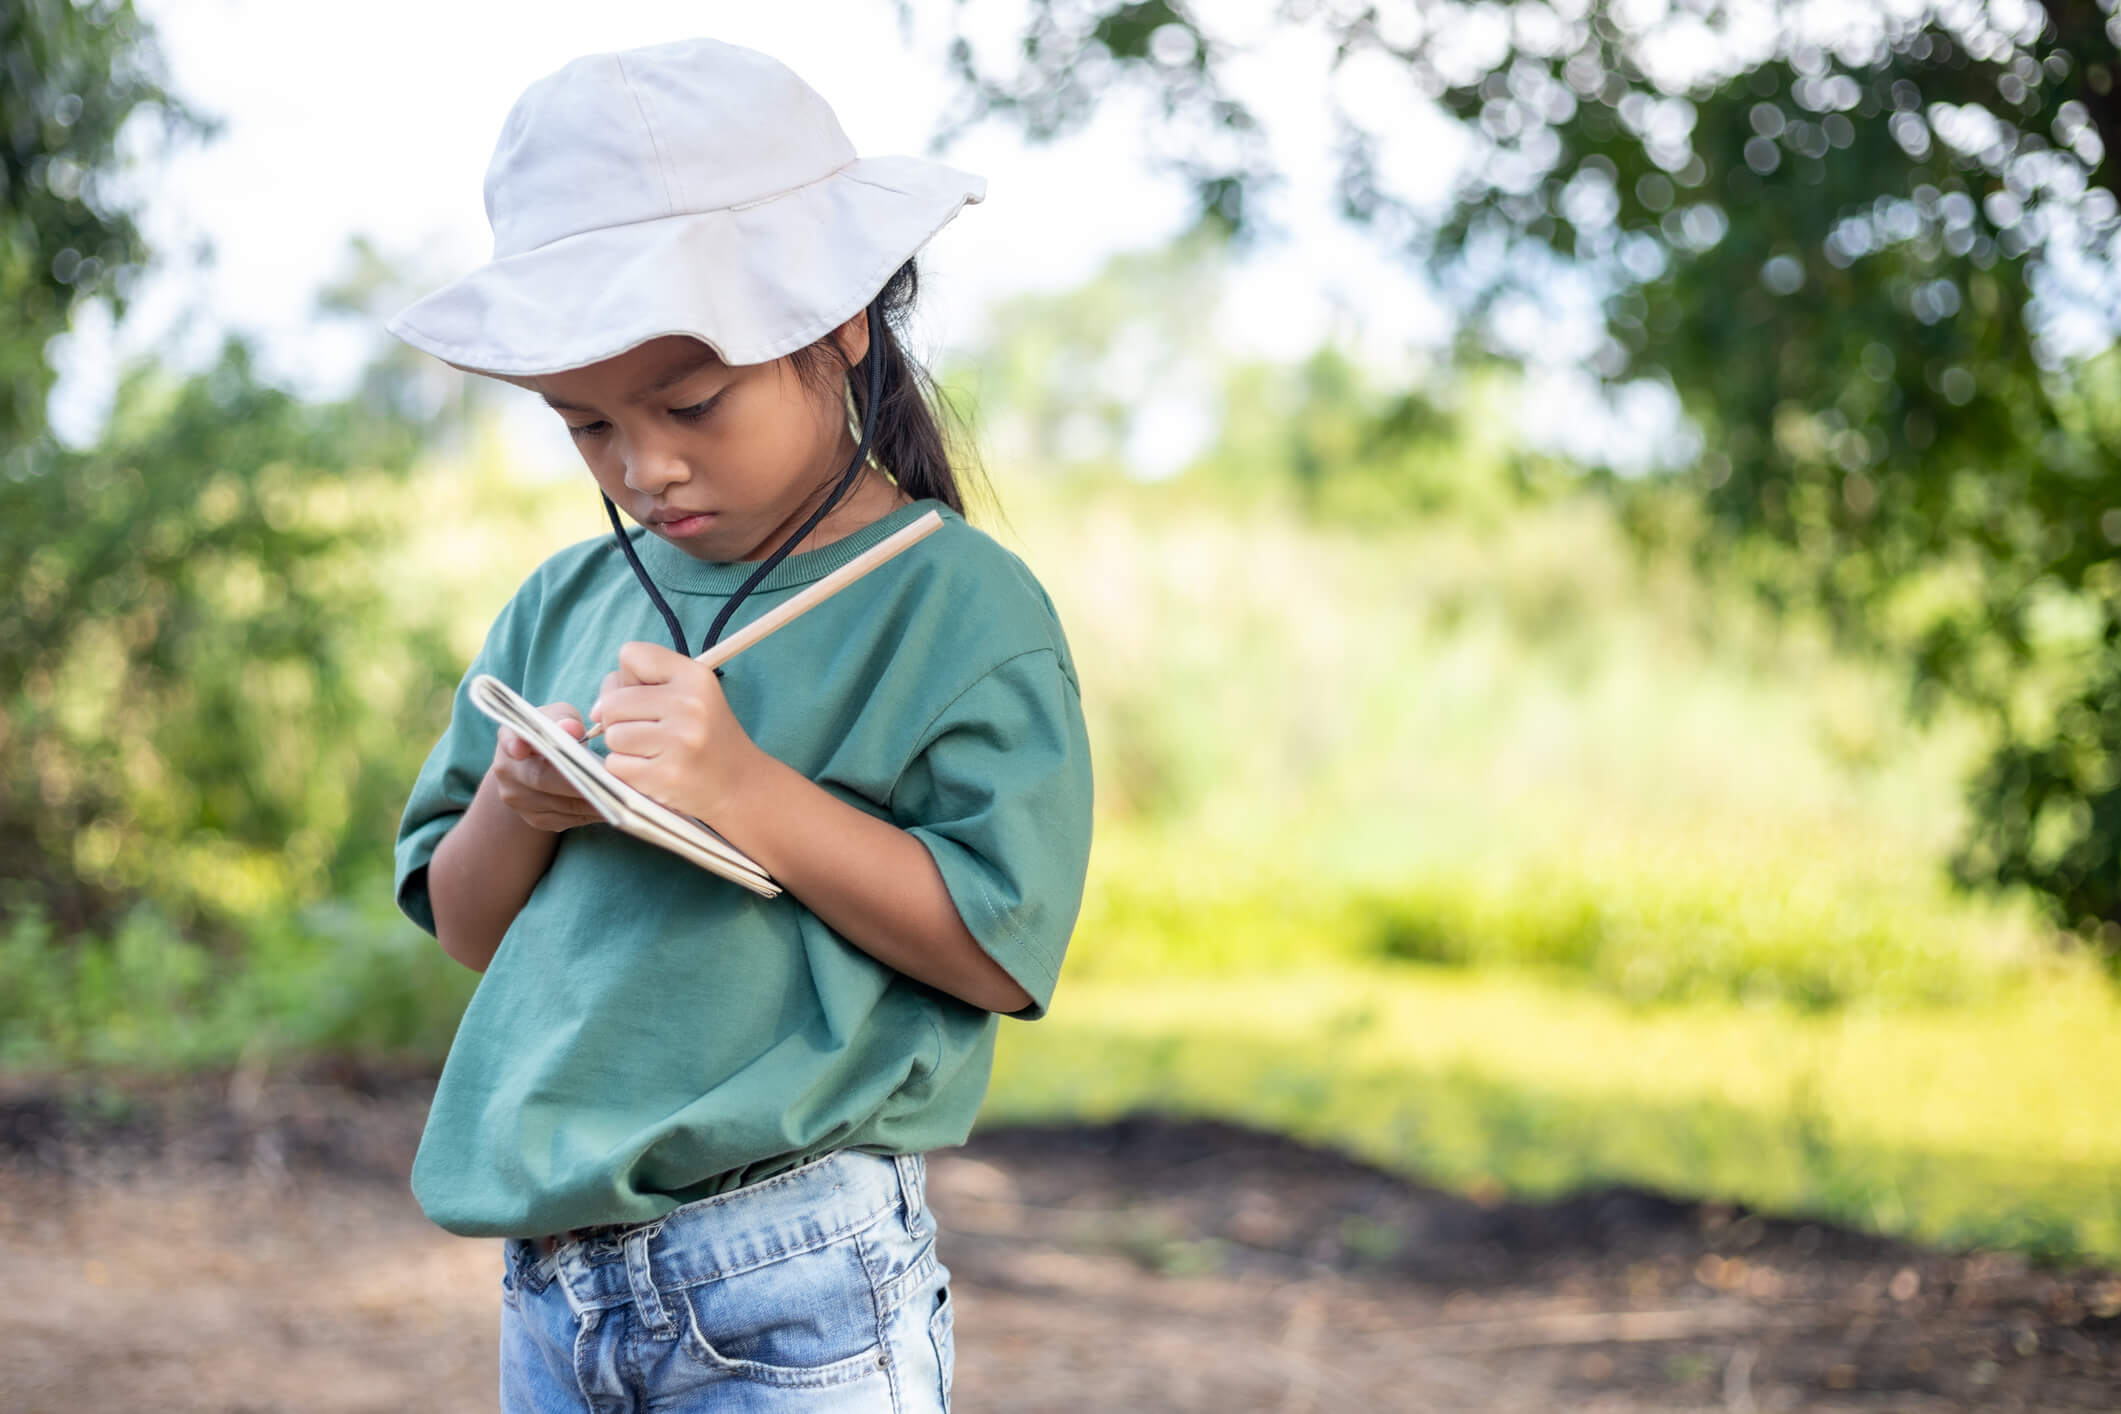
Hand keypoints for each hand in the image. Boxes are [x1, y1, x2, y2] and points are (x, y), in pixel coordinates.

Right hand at [488, 702, 601, 832]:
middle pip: (542, 780)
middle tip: (613, 780)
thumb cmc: (553, 733)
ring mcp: (518, 800)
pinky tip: (612, 804)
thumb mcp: (559, 717)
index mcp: (511, 738)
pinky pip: (568, 820)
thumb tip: (573, 729)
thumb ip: (565, 719)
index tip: (520, 749)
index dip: (515, 745)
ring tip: (622, 794)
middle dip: (580, 780)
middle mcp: (507, 772)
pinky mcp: (536, 820)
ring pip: (560, 805)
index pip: (509, 740)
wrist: (538, 765)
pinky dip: (592, 813)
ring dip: (593, 801)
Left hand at [591, 641, 763, 822]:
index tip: (648, 699)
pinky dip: (627, 771)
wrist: (741, 786)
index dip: (629, 678)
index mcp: (695, 676)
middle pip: (612, 701)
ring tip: (655, 753)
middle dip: (620, 720)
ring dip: (624, 748)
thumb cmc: (706, 738)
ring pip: (612, 735)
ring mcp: (679, 741)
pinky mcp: (666, 775)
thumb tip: (595, 710)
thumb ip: (640, 686)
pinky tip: (654, 771)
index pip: (631, 655)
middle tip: (650, 733)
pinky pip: (616, 765)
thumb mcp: (689, 697)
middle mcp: (689, 705)